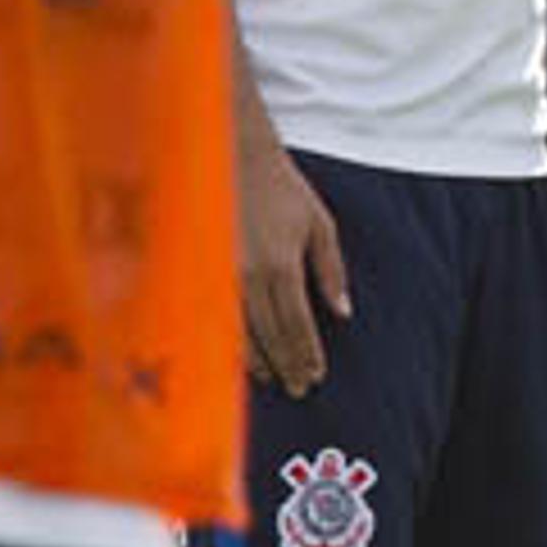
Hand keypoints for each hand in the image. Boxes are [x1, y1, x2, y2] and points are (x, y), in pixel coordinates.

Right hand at [238, 141, 346, 398]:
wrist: (232, 157)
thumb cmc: (282, 188)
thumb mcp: (320, 223)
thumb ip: (332, 271)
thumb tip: (343, 311)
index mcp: (282, 266)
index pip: (298, 325)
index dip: (308, 354)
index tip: (317, 376)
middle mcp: (250, 277)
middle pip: (271, 336)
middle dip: (287, 365)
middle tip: (299, 388)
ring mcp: (221, 276)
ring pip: (242, 332)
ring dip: (259, 360)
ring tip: (274, 378)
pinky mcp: (203, 271)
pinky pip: (219, 317)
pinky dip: (234, 341)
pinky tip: (243, 354)